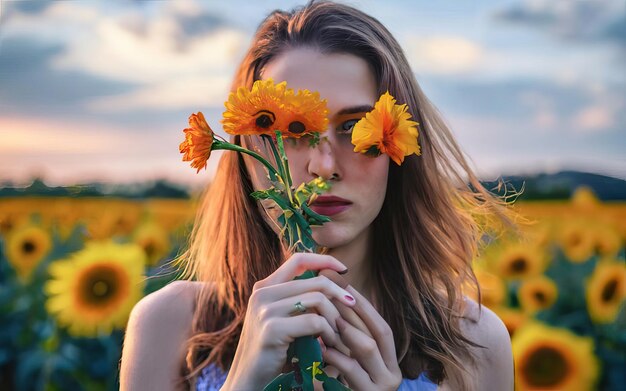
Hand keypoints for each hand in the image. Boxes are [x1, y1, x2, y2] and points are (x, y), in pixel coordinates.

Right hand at [221, 253, 355, 390]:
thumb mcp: (283, 321)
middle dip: (339, 294)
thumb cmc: (273, 353)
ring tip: (338, 335)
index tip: (344, 269)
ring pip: (317, 300)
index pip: (298, 260)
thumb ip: (299, 301)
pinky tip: (328, 346)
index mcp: (265, 288)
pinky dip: (327, 334)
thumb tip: (334, 284)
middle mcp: (262, 294)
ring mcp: (264, 310)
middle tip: (353, 307)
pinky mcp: (272, 329)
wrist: (248, 381)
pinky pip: (314, 322)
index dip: (324, 260)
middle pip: (315, 281)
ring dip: (334, 318)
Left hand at [322, 285, 402, 390]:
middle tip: (332, 292)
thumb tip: (334, 300)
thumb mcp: (348, 364)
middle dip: (354, 310)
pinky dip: (336, 356)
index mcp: (389, 362)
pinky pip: (353, 371)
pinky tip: (321, 346)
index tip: (344, 285)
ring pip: (368, 347)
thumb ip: (347, 341)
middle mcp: (392, 373)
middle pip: (376, 331)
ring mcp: (383, 387)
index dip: (364, 304)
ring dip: (346, 328)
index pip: (380, 325)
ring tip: (327, 315)